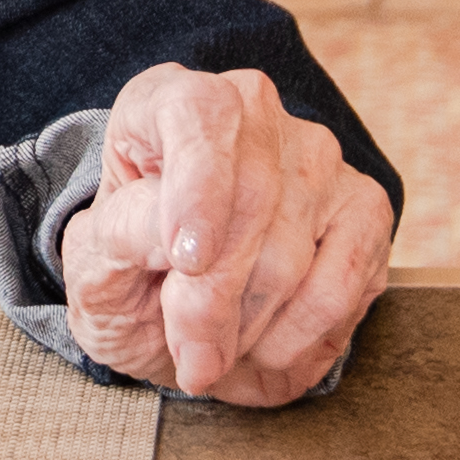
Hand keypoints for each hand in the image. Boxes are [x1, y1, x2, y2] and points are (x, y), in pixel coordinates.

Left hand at [55, 63, 392, 405]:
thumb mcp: (93, 262)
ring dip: (250, 329)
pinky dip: (300, 339)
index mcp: (164, 102)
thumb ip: (121, 237)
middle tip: (190, 357)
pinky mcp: (366, 209)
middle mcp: (252, 112)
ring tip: (217, 355)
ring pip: (292, 256)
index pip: (200, 113)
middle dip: (214, 300)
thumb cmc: (128, 274)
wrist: (172, 313)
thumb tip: (180, 238)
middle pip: (250, 201)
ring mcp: (317, 156)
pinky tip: (265, 350)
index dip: (199, 184)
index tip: (185, 260)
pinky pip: (342, 288)